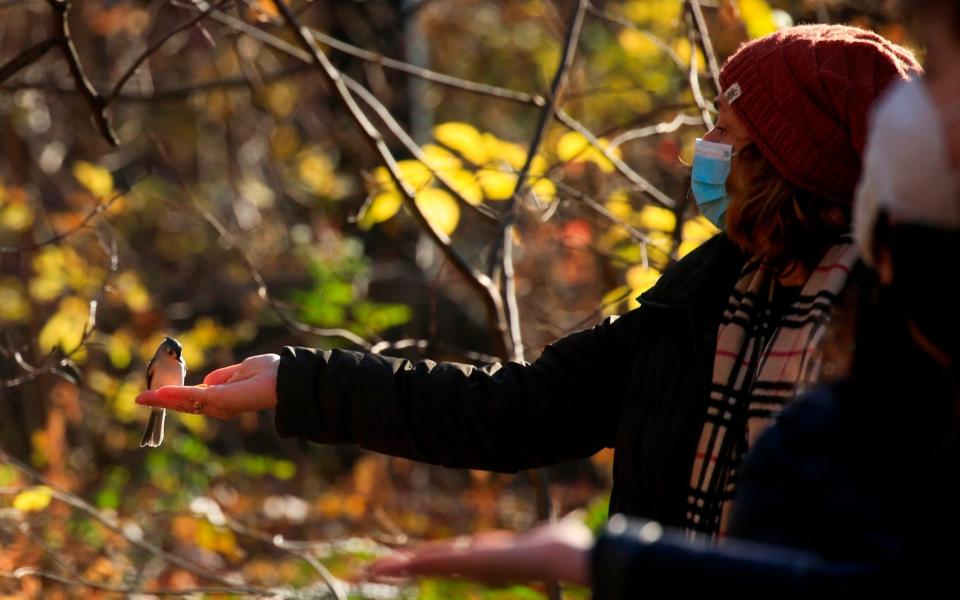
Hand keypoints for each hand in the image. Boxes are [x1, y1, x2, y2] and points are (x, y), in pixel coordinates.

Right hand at [135, 354, 279, 418]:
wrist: (283, 378)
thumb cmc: (268, 373)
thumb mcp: (240, 371)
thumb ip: (223, 376)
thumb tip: (207, 380)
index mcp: (222, 398)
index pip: (193, 400)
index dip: (174, 397)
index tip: (155, 395)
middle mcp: (219, 405)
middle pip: (184, 405)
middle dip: (162, 402)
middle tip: (140, 399)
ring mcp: (219, 404)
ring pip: (184, 403)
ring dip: (163, 400)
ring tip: (143, 397)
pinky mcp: (220, 399)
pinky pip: (193, 397)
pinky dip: (176, 395)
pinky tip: (161, 394)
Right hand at [367, 519, 592, 585]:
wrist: (557, 556)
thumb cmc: (558, 547)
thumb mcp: (553, 531)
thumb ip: (561, 523)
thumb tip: (575, 517)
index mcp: (485, 556)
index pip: (450, 559)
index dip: (429, 560)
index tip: (411, 562)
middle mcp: (471, 563)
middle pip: (428, 564)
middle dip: (401, 568)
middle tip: (374, 573)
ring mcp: (465, 565)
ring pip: (421, 565)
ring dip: (393, 569)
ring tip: (366, 574)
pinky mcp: (462, 563)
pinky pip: (424, 563)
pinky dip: (400, 567)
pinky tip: (377, 571)